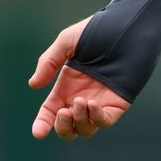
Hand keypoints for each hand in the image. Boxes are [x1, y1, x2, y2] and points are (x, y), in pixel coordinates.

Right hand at [29, 18, 130, 141]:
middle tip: (63, 113)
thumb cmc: (98, 30)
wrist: (127, 27)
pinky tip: (92, 103)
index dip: (43, 123)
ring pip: (86, 129)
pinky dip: (97, 118)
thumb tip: (33, 84)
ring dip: (79, 121)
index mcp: (67, 86)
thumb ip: (49, 62)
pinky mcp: (118, 102)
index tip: (38, 133)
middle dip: (62, 127)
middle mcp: (82, 97)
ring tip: (80, 101)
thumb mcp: (66, 42)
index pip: (51, 111)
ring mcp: (101, 101)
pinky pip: (106, 121)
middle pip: (69, 127)